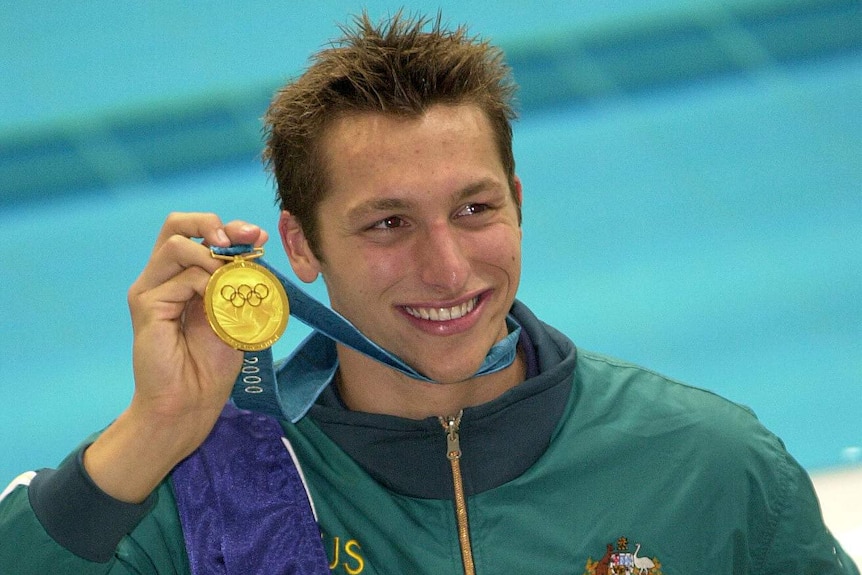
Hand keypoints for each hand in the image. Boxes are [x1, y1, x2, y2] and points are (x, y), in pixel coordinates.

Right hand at [84, 213, 268, 501]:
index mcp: (184, 275)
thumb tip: (258, 243)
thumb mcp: (235, 313)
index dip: (230, 228)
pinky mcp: (146, 304)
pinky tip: (217, 303)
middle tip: (236, 241)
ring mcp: (151, 289)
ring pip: (176, 244)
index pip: (199, 233)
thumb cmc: (213, 363)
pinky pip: (179, 278)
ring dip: (211, 255)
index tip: (259, 237)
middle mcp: (163, 277)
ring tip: (230, 278)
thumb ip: (241, 280)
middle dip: (212, 224)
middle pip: (176, 225)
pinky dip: (205, 283)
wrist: (191, 402)